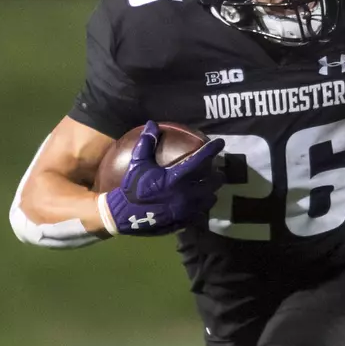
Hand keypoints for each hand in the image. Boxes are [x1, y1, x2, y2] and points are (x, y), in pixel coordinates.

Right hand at [100, 121, 224, 235]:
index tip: (220, 142)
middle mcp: (186, 194)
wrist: (124, 215)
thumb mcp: (137, 163)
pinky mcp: (185, 221)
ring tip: (208, 188)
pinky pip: (201, 213)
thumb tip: (152, 124)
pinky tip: (198, 204)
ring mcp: (187, 209)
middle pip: (213, 182)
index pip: (200, 159)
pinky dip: (202, 207)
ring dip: (211, 192)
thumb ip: (146, 143)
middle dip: (217, 175)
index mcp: (175, 178)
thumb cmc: (132, 187)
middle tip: (215, 171)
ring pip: (210, 199)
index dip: (212, 149)